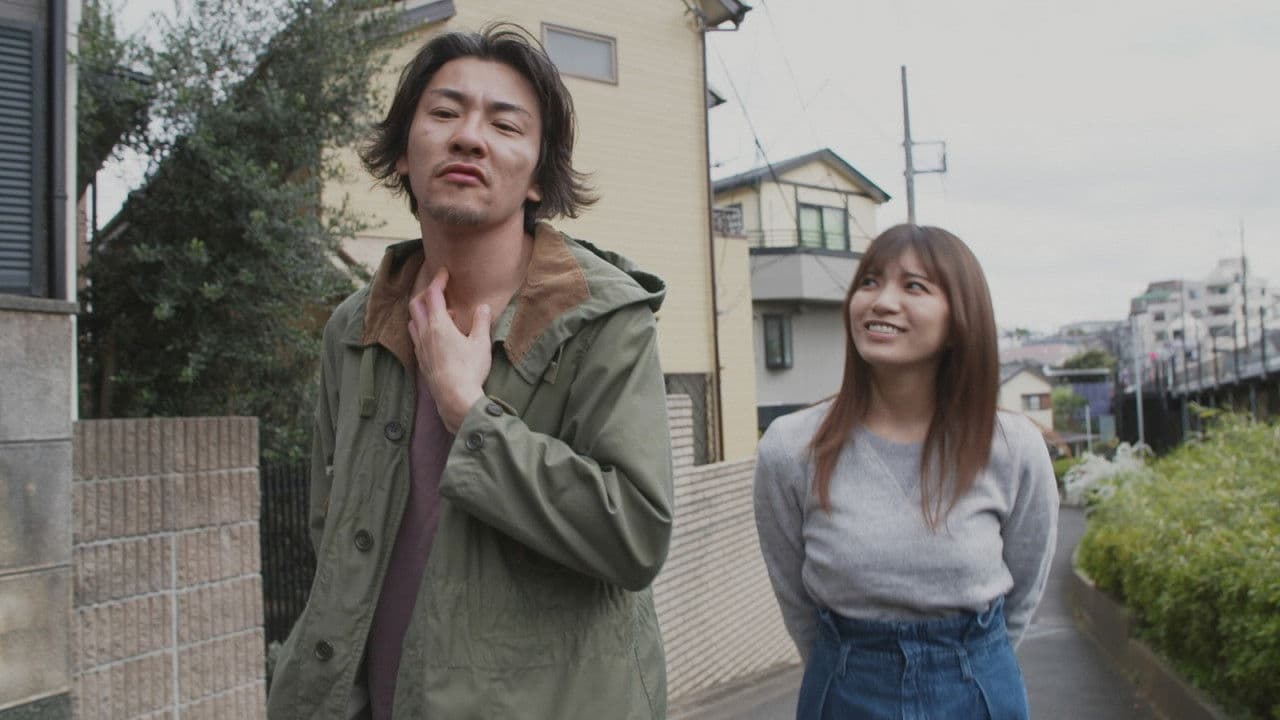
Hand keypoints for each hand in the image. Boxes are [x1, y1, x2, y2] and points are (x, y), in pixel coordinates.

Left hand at [407, 267, 491, 432]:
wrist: (455, 399)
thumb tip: (484, 307)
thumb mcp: (481, 343)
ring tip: (440, 314)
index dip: (438, 280)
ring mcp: (420, 348)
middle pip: (416, 304)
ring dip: (422, 312)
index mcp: (439, 324)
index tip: (444, 272)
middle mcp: (425, 333)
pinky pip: (415, 337)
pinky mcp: (421, 361)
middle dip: (426, 293)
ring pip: (413, 321)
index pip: (433, 294)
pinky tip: (434, 336)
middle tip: (439, 291)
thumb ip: (482, 322)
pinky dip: (422, 328)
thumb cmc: (469, 370)